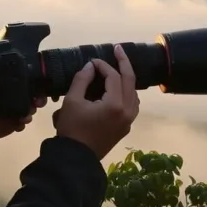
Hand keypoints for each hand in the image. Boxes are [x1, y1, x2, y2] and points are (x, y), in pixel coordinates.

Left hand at [0, 75, 47, 144]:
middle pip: (31, 92)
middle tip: (37, 101)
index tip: (34, 82)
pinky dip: (24, 122)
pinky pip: (24, 120)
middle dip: (37, 96)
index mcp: (3, 84)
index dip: (29, 80)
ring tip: (26, 115)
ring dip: (32, 109)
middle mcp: (12, 94)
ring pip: (30, 106)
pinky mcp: (14, 121)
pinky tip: (19, 124)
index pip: (20, 78)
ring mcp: (15, 108)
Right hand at [53, 44, 139, 159]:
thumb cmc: (72, 129)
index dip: (103, 66)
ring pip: (134, 93)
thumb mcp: (72, 101)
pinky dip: (127, 93)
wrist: (76, 158)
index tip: (92, 61)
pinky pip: (132, 104)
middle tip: (118, 49)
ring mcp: (129, 120)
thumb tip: (91, 66)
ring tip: (118, 67)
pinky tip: (119, 88)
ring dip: (127, 79)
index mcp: (115, 104)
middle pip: (130, 81)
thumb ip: (82, 80)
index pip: (113, 77)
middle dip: (124, 63)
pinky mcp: (125, 127)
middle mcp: (127, 111)